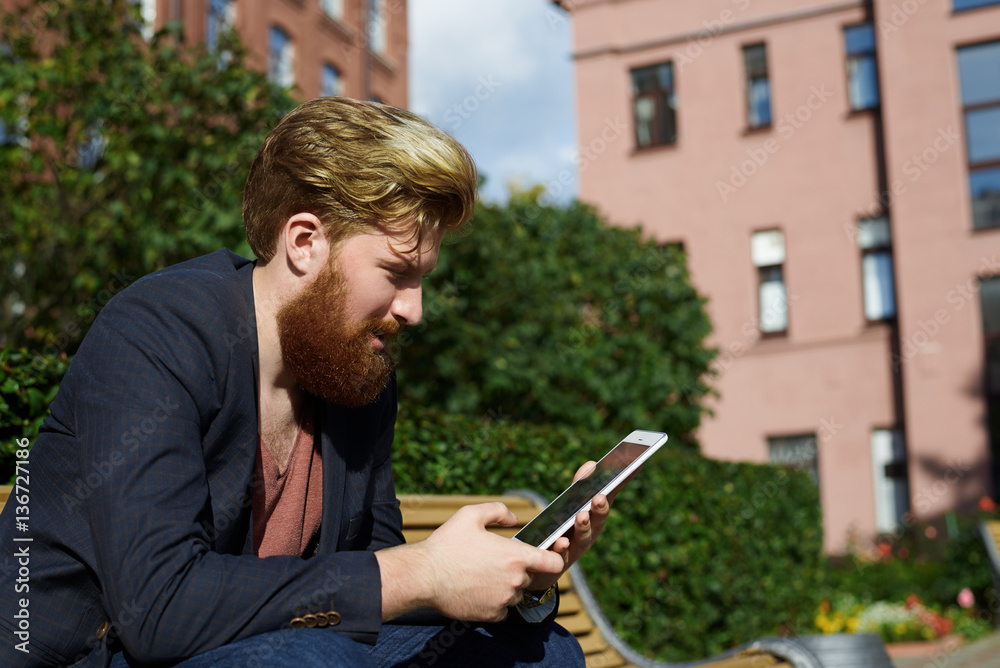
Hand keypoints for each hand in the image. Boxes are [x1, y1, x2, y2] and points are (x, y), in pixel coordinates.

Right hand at [376, 502, 564, 621]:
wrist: (424, 576)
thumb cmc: (447, 544)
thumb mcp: (471, 515)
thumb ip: (498, 511)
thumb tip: (514, 518)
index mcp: (516, 556)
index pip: (554, 563)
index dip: (553, 558)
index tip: (545, 557)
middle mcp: (515, 580)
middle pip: (531, 578)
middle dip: (520, 571)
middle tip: (497, 563)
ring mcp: (504, 600)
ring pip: (515, 595)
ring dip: (506, 587)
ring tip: (482, 575)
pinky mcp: (491, 615)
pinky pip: (502, 610)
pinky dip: (494, 602)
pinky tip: (477, 590)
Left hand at [526, 461, 637, 591]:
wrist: (542, 567)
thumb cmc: (562, 530)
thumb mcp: (570, 506)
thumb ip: (579, 486)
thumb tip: (591, 463)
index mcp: (594, 517)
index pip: (609, 497)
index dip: (621, 482)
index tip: (635, 465)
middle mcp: (589, 533)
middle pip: (598, 520)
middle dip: (601, 508)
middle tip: (599, 497)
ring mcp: (575, 548)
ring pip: (583, 538)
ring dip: (584, 527)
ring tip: (582, 516)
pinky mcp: (558, 560)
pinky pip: (561, 555)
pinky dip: (562, 548)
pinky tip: (561, 541)